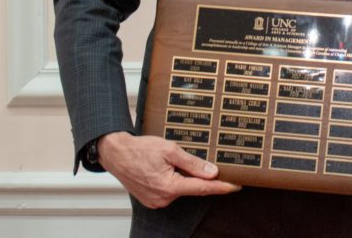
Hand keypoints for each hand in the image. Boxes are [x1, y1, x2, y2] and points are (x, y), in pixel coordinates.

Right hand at [97, 132, 239, 208]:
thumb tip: (211, 172)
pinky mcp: (151, 200)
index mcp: (169, 187)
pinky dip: (174, 181)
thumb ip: (192, 163)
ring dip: (184, 178)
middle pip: (191, 188)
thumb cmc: (140, 149)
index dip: (221, 187)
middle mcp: (163, 198)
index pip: (202, 188)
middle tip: (204, 162)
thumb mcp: (170, 150)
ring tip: (172, 161)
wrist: (116, 153)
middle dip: (200, 177)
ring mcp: (156, 201)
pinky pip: (170, 191)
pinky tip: (168, 169)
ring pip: (181, 189)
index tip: (235, 185)